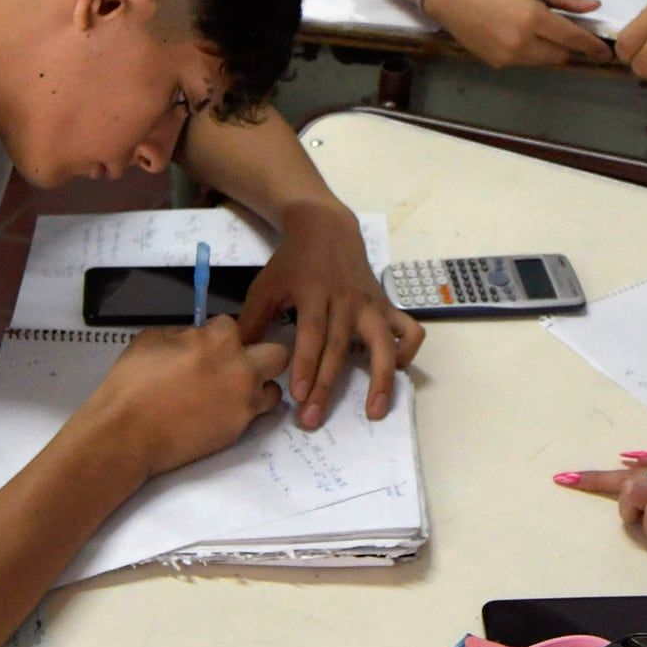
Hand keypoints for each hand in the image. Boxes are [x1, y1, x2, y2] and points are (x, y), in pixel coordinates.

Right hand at [92, 318, 289, 477]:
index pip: (233, 325)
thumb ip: (183, 335)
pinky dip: (244, 411)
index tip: (206, 347)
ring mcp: (244, 401)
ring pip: (273, 389)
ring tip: (231, 394)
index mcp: (219, 340)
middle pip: (277, 353)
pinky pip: (255, 415)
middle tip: (234, 366)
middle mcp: (241, 368)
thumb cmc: (132, 383)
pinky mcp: (239, 429)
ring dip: (257, 387)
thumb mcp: (151, 340)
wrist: (126, 434)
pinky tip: (220, 413)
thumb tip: (195, 340)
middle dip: (259, 355)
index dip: (218, 335)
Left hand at [239, 200, 424, 427]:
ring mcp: (371, 303)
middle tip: (313, 419)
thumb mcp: (266, 286)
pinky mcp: (386, 305)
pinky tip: (395, 370)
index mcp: (314, 292)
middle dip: (327, 385)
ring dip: (382, 378)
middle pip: (339, 347)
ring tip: (376, 411)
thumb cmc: (292, 263)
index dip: (305, 364)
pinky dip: (407, 351)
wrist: (326, 228)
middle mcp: (347, 300)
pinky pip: (409, 329)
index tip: (298, 395)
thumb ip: (252, 322)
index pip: (312, 333)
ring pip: (383, 343)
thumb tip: (236, 360)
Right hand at [425, 0, 613, 67]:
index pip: (572, 38)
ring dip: (551, 51)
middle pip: (560, 56)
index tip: (605, 53)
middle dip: (571, 49)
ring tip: (543, 32)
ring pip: (543, 62)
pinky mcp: (497, 64)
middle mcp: (521, 42)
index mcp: (532, 18)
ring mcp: (508, 57)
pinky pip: (525, 62)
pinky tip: (521, 36)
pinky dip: (531, 53)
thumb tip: (593, 7)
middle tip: (575, 38)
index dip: (591, 46)